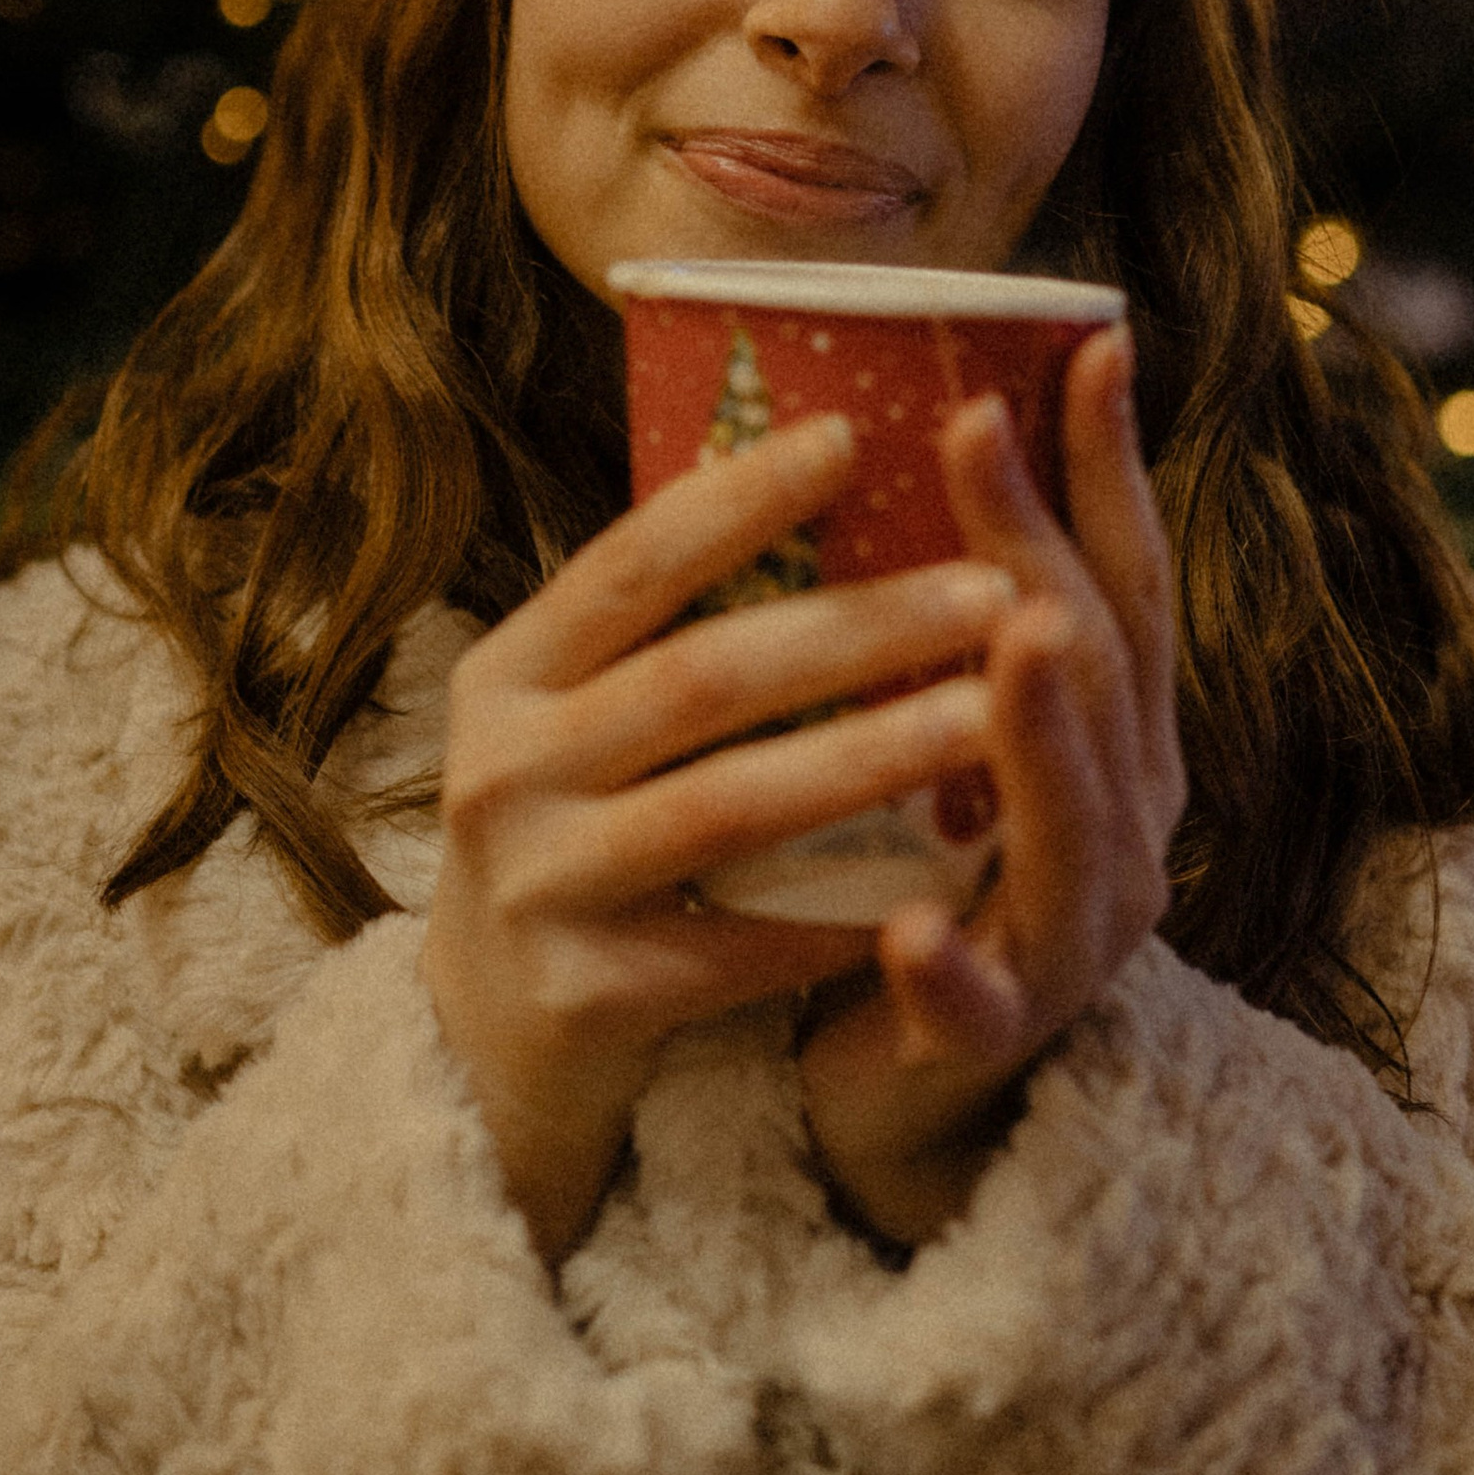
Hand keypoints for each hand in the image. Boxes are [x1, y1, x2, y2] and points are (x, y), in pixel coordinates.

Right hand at [424, 411, 1016, 1268]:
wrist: (482, 1039)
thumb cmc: (575, 840)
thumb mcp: (574, 722)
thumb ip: (660, 636)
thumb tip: (828, 481)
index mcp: (506, 676)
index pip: (628, 563)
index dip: (738, 497)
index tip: (852, 435)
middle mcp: (501, 770)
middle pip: (702, 677)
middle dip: (858, 627)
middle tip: (991, 589)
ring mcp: (536, 885)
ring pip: (730, 805)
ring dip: (871, 756)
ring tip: (986, 715)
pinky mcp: (580, 994)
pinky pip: (741, 945)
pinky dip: (843, 911)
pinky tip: (942, 881)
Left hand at [795, 325, 1185, 1252]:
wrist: (908, 1098)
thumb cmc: (932, 884)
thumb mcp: (961, 744)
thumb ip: (966, 630)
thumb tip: (930, 432)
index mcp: (1120, 749)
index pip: (1128, 586)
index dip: (1110, 469)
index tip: (1087, 342)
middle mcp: (1125, 831)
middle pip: (1095, 674)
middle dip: (1042, 548)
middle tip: (983, 427)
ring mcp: (1070, 941)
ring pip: (1071, 824)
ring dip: (1041, 730)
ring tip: (1018, 638)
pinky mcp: (992, 1040)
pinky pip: (976, 1001)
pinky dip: (948, 963)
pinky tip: (907, 924)